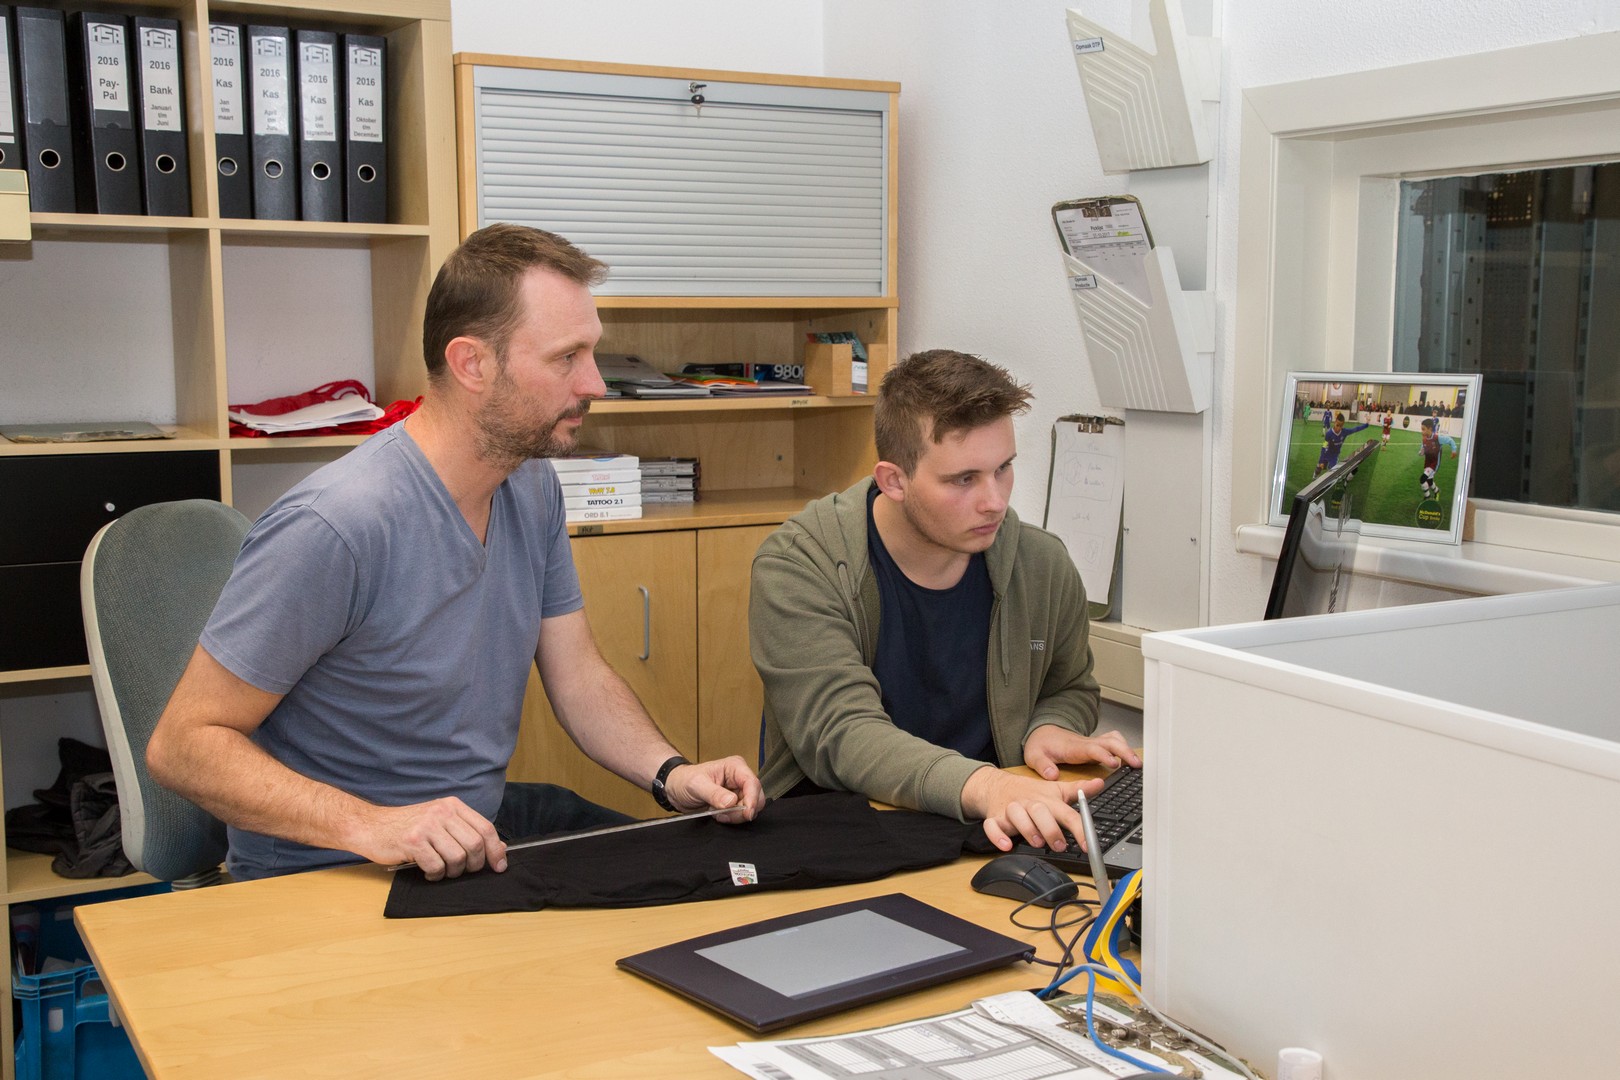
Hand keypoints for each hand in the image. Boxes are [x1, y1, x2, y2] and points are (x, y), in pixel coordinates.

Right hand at [353, 797, 505, 880]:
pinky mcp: (413, 841)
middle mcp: (442, 812)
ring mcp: (427, 826)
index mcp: (452, 806)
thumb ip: (467, 832)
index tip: (499, 865)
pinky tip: (427, 872)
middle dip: (474, 865)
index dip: (496, 849)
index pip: (486, 828)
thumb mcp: (440, 823)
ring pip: (458, 858)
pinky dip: (435, 875)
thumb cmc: (408, 828)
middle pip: (475, 845)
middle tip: (463, 871)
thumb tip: (500, 848)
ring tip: (441, 870)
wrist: (371, 826)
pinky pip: (436, 866)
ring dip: (452, 872)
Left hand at [664, 755, 766, 822]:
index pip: (752, 783)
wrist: (676, 790)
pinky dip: (732, 818)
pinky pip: (741, 815)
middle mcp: (740, 778)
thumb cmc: (685, 780)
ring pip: (750, 808)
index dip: (752, 799)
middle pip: (755, 797)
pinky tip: (718, 815)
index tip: (747, 814)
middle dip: (743, 810)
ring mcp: (738, 791)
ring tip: (718, 814)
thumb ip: (714, 793)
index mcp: (735, 767)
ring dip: (736, 816)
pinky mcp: (734, 803)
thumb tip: (732, 802)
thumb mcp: (697, 785)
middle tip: (724, 815)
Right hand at [962, 767, 1103, 852]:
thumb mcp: (1056, 790)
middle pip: (1040, 812)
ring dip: (1027, 830)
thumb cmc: (1031, 792)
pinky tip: (1006, 845)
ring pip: (1016, 816)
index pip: (1067, 814)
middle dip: (1050, 829)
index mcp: (1048, 800)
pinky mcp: (995, 818)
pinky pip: (992, 826)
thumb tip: (1100, 783)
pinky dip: (997, 836)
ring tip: (1036, 843)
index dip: (1079, 829)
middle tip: (1059, 845)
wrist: (997, 785)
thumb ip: (1078, 790)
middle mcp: (1030, 803)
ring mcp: (1011, 810)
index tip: (1087, 845)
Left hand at [1023, 725, 1141, 779]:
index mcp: (1073, 747)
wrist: (1043, 733)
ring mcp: (1093, 743)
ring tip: (1138, 764)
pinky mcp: (1096, 745)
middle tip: (1136, 765)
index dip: (1104, 755)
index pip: (1092, 749)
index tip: (1114, 764)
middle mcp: (1086, 743)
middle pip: (1110, 742)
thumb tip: (1052, 775)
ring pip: (1114, 740)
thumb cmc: (1041, 744)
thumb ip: (1042, 765)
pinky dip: (1124, 747)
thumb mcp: (1034, 755)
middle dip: (1124, 751)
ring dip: (1127, 749)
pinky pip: (1114, 741)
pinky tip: (1129, 758)